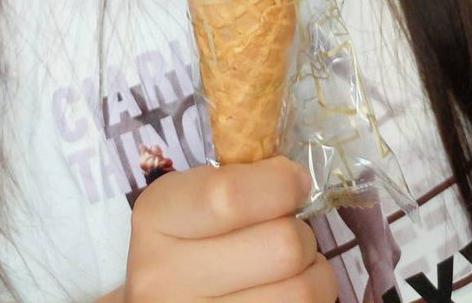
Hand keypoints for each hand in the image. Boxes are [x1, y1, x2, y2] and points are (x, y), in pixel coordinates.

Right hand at [122, 155, 335, 302]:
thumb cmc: (185, 244)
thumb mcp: (189, 201)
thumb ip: (237, 183)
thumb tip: (298, 180)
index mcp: (157, 219)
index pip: (230, 195)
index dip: (281, 183)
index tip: (296, 182)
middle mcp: (165, 279)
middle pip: (282, 246)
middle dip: (301, 233)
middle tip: (289, 234)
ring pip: (301, 293)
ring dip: (314, 274)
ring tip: (293, 270)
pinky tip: (285, 296)